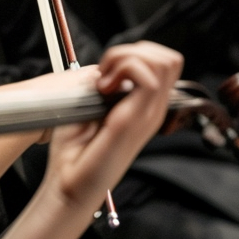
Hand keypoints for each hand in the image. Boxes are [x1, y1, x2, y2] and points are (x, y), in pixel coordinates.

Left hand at [44, 41, 181, 211]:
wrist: (69, 186)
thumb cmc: (74, 151)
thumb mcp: (89, 108)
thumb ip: (104, 87)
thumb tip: (107, 67)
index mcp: (143, 108)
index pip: (162, 63)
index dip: (132, 54)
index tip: (105, 72)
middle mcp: (151, 110)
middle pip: (169, 58)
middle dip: (133, 51)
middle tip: (107, 74)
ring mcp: (146, 116)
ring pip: (163, 62)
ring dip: (127, 58)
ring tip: (106, 81)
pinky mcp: (133, 121)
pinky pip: (148, 79)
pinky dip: (123, 70)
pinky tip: (103, 89)